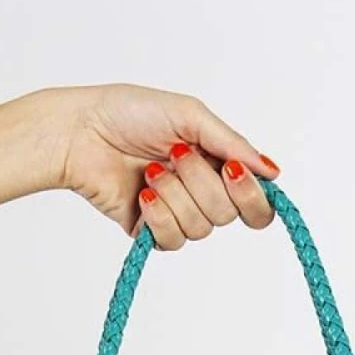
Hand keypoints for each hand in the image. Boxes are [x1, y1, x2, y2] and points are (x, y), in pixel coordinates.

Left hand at [44, 84, 278, 248]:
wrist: (82, 133)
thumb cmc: (130, 114)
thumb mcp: (190, 116)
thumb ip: (232, 144)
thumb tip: (272, 172)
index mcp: (217, 166)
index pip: (256, 203)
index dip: (250, 195)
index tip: (233, 171)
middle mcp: (202, 194)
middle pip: (229, 215)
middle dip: (202, 183)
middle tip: (176, 154)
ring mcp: (177, 215)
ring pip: (201, 228)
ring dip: (176, 194)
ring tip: (150, 170)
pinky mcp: (151, 232)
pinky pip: (173, 241)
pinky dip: (160, 215)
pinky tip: (143, 194)